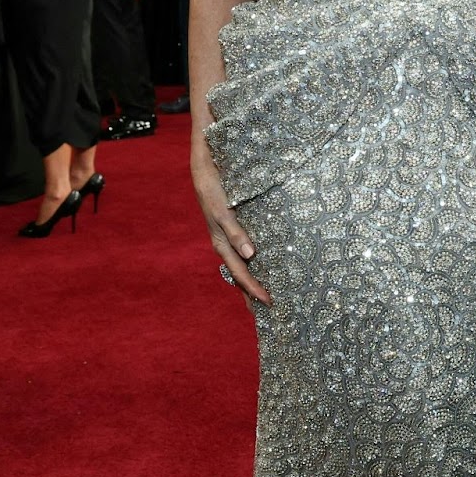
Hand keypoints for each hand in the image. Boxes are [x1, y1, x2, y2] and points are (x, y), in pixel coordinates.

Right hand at [191, 137, 270, 304]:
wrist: (204, 165)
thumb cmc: (213, 187)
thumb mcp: (222, 210)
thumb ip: (234, 231)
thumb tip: (249, 255)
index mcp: (222, 243)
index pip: (240, 273)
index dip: (254, 288)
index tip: (269, 302)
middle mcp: (224, 243)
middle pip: (240, 275)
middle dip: (252, 293)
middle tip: (271, 310)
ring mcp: (227, 236)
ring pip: (241, 266)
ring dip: (251, 282)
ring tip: (264, 298)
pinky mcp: (230, 227)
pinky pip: (241, 251)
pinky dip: (251, 264)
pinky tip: (260, 268)